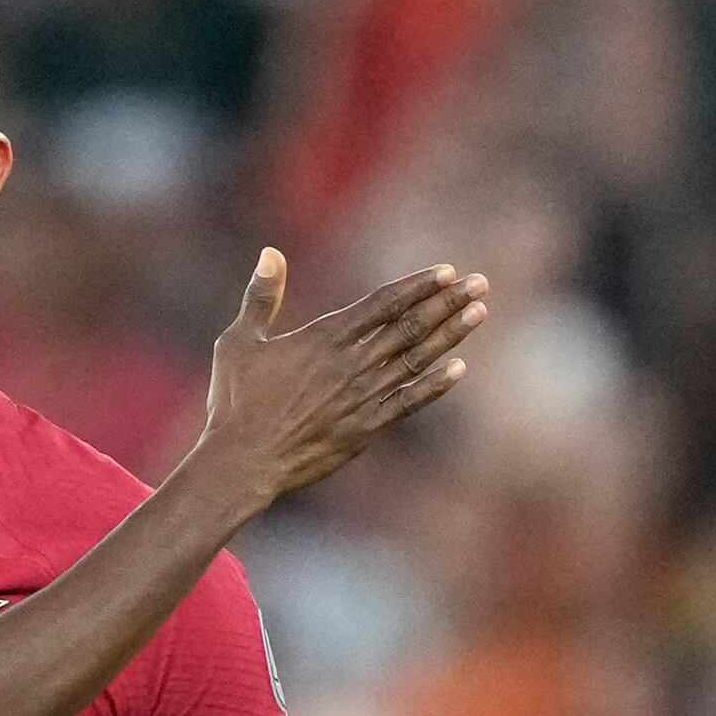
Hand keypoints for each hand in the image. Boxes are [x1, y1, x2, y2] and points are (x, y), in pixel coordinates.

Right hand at [189, 253, 490, 509]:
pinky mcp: (366, 428)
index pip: (384, 303)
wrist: (242, 463)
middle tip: (480, 283)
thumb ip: (261, 297)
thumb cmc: (235, 403)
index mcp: (325, 338)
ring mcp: (362, 397)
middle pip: (411, 325)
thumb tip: (270, 252)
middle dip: (448, 302)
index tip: (447, 271)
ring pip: (417, 358)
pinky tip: (459, 369)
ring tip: (479, 313)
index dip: (417, 286)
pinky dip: (435, 385)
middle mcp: (352, 364)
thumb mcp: (239, 342)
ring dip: (451, 335)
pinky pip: (409, 402)